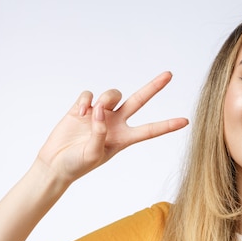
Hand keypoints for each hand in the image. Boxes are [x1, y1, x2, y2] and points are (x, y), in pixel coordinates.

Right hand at [36, 72, 188, 183]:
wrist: (55, 164)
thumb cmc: (77, 165)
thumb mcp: (93, 154)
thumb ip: (100, 132)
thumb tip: (100, 110)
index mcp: (124, 138)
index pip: (150, 130)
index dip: (167, 125)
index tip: (186, 121)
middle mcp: (116, 123)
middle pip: (139, 100)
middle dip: (154, 87)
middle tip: (169, 74)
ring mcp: (100, 114)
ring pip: (112, 94)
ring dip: (105, 99)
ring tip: (91, 113)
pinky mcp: (82, 108)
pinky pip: (89, 94)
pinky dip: (85, 101)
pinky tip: (79, 113)